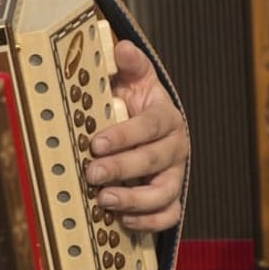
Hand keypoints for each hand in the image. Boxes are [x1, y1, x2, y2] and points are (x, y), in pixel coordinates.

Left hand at [86, 40, 188, 232]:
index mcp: (166, 117)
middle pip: (155, 160)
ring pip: (164, 192)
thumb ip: (130, 67)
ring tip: (105, 200)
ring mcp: (175, 175)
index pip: (152, 125)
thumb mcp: (133, 82)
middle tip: (92, 173)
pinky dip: (148, 222)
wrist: (148, 132)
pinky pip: (168, 216)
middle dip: (122, 168)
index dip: (126, 135)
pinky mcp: (171, 199)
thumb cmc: (134, 107)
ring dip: (134, 199)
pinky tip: (122, 220)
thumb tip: (123, 48)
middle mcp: (176, 147)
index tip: (97, 143)